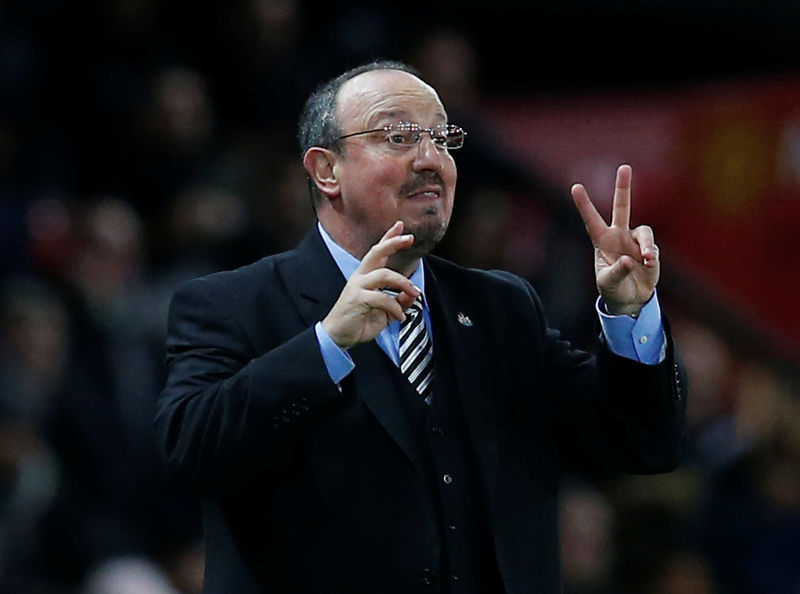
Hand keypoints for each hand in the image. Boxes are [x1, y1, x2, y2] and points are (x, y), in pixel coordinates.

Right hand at [322, 221, 420, 348]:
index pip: (377, 252)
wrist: (339, 337)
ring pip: (384, 274)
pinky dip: (395, 307)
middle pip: (376, 252)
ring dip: (403, 282)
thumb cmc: (360, 322)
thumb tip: (413, 294)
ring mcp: (357, 287)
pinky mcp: (357, 299)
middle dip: (392, 243)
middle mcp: (360, 277)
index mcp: (366, 276)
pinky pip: (382, 297)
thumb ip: (399, 302)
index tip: (400, 225)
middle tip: (409, 238)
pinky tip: (400, 317)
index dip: (388, 237)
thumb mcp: (386, 312)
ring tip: (414, 293)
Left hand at [571, 164, 658, 315]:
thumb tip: (628, 260)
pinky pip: (652, 248)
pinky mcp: (650, 250)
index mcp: (602, 241)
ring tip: (646, 260)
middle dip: (623, 187)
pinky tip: (648, 266)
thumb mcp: (608, 283)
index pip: (591, 220)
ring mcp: (635, 241)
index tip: (575, 186)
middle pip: (622, 207)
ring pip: (644, 231)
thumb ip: (616, 272)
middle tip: (624, 167)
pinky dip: (651, 256)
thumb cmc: (612, 289)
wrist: (630, 299)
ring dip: (646, 246)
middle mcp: (619, 236)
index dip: (584, 204)